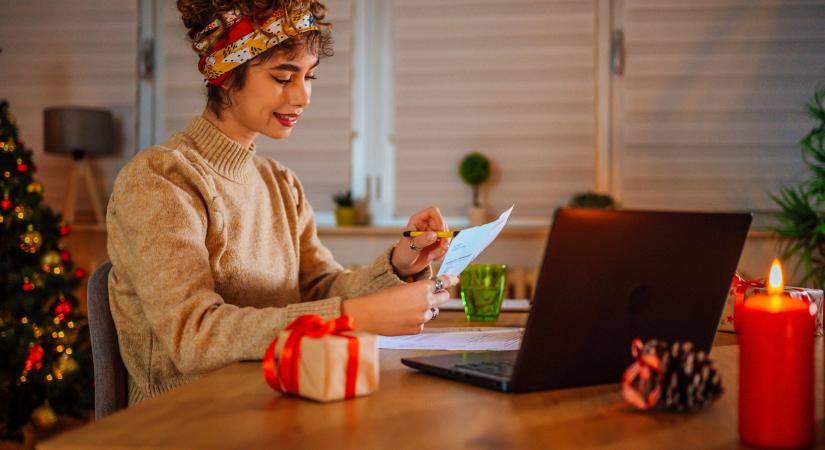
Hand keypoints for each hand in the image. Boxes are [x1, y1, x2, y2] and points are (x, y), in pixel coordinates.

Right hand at [341, 275, 459, 334]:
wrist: (369, 314)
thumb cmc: (381, 298)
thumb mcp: (401, 287)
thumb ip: (417, 290)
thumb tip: (427, 293)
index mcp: (422, 288)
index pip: (442, 282)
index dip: (450, 280)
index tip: (455, 279)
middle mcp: (426, 302)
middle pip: (444, 297)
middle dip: (440, 295)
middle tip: (435, 295)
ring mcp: (423, 317)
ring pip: (432, 312)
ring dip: (426, 310)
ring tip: (408, 309)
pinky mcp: (417, 329)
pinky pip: (422, 323)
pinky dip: (416, 321)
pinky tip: (403, 319)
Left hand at [392, 206, 450, 277]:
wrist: (404, 266)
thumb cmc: (403, 253)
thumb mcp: (410, 247)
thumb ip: (421, 240)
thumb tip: (434, 235)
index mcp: (418, 220)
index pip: (433, 211)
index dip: (439, 219)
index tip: (441, 231)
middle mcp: (427, 225)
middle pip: (443, 225)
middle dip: (444, 238)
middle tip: (441, 248)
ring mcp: (433, 235)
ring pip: (446, 236)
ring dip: (442, 248)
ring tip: (432, 256)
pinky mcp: (437, 244)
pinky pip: (446, 246)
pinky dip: (442, 253)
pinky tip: (433, 258)